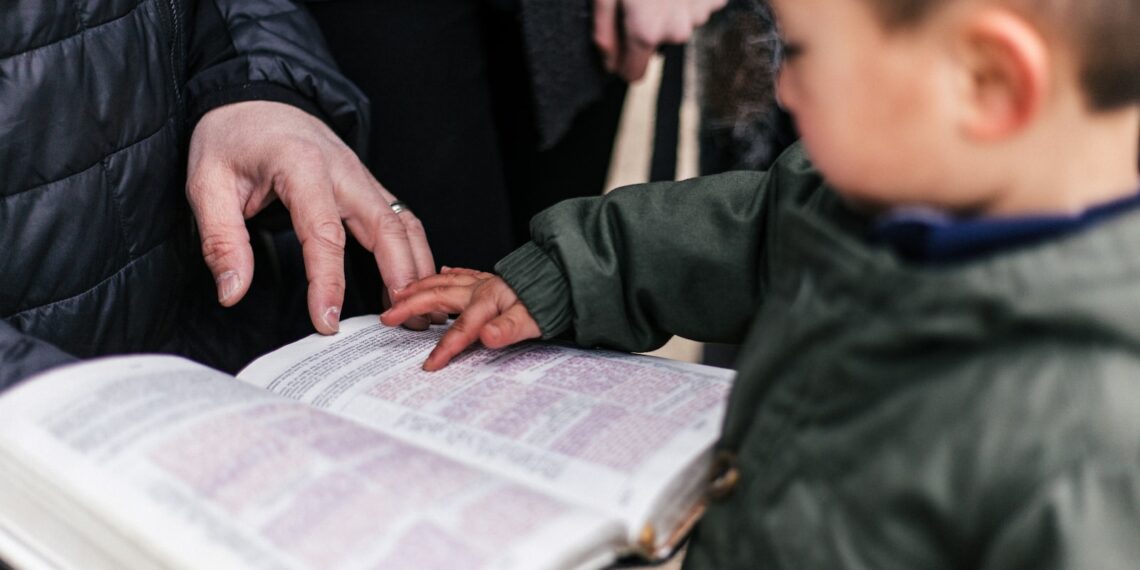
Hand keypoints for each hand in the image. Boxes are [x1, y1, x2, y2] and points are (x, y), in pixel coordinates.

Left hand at [187, 101, 437, 333]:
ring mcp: (363, 176)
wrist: (256, 96)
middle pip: (387, 228)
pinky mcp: (368, 185)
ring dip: (418, 268)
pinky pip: (402, 220)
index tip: (326, 322)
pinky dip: (415, 253)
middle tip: (405, 324)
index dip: (328, 283)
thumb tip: (233, 291)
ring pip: (405, 224)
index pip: (324, 234)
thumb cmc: (232, 137)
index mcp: (302, 166)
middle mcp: (344, 170)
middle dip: (401, 278)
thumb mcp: (207, 184)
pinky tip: (412, 284)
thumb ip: (221, 240)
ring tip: (422, 312)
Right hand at [380, 268, 541, 370]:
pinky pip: (463, 274)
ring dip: (420, 287)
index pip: (461, 329)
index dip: (444, 348)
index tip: (429, 366)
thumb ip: (509, 329)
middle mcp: (482, 288)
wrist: (568, 277)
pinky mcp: (491, 279)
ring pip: (444, 281)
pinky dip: (448, 274)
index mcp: (489, 300)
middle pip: (439, 296)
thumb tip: (487, 336)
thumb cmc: (552, 300)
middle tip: (388, 316)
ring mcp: (485, 281)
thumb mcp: (535, 320)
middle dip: (412, 306)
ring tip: (400, 293)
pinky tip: (442, 273)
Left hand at [593, 0, 726, 80]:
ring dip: (669, 10)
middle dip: (648, 28)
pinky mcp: (715, 0)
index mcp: (645, 31)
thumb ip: (604, 34)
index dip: (623, 62)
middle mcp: (676, 30)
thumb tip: (609, 65)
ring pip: (678, 25)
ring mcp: (699, 14)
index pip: (634, 75)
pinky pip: (698, 7)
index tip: (618, 45)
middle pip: (657, 46)